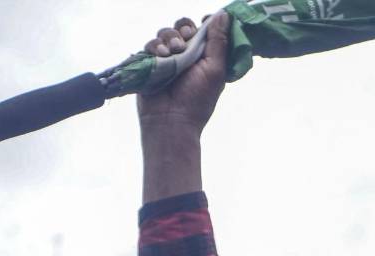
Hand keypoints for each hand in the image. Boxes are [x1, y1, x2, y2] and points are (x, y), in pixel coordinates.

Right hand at [137, 13, 230, 136]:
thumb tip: (224, 15)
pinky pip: (151, 44)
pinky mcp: (150, 63)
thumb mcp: (214, 70)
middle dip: (185, 29)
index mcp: (205, 57)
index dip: (205, 23)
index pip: (204, 30)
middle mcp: (186, 55)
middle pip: (183, 27)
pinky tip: (161, 55)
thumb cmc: (197, 100)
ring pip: (166, 33)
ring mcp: (168, 58)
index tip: (205, 21)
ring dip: (170, 37)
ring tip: (173, 51)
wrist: (171, 121)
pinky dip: (156, 46)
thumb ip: (219, 42)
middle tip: (186, 40)